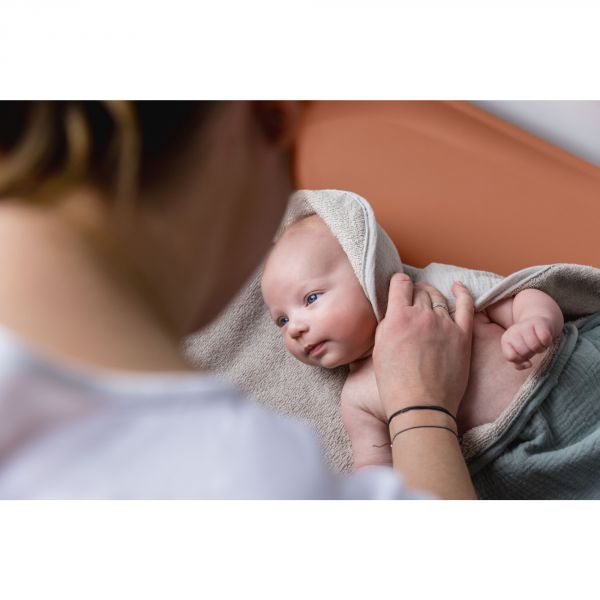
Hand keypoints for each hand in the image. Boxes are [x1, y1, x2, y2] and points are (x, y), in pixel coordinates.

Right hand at [372, 274, 473, 417]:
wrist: (420, 406)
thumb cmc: (395, 383)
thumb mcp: (379, 348)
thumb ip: (388, 324)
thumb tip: (394, 311)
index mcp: (398, 317)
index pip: (400, 284)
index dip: (398, 283)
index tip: (398, 286)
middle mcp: (422, 315)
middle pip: (420, 290)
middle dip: (414, 290)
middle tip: (412, 298)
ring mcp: (444, 324)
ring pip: (439, 297)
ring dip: (432, 294)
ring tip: (428, 297)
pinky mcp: (462, 335)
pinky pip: (466, 306)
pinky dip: (463, 293)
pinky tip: (458, 288)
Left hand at [501, 316, 554, 369]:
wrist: (538, 323)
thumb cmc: (527, 341)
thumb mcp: (519, 352)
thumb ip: (519, 363)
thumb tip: (528, 364)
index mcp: (506, 339)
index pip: (512, 357)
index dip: (521, 359)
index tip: (524, 354)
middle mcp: (513, 331)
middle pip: (524, 352)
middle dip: (531, 353)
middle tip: (533, 347)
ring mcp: (525, 326)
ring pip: (535, 346)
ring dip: (540, 349)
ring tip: (539, 343)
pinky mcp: (539, 323)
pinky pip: (545, 339)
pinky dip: (547, 343)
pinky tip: (544, 339)